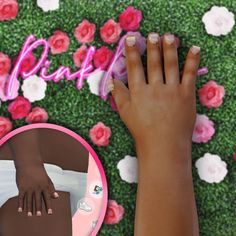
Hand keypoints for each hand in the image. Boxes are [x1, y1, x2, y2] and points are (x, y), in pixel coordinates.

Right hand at [16, 163, 58, 216]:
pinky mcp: (22, 187)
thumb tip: (56, 197)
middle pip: (38, 200)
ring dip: (29, 208)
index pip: (47, 197)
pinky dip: (20, 204)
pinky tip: (20, 210)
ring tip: (30, 215)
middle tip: (39, 215)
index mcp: (45, 185)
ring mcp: (29, 188)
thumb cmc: (39, 172)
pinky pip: (21, 197)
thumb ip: (51, 188)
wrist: (29, 164)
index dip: (49, 205)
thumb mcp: (47, 179)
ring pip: (29, 200)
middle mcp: (37, 187)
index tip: (50, 213)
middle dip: (38, 208)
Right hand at [110, 33, 199, 151]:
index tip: (131, 39)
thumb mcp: (125, 113)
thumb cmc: (142, 130)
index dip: (132, 52)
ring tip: (168, 36)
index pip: (134, 67)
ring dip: (169, 48)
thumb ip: (119, 95)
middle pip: (153, 62)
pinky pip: (190, 74)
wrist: (163, 144)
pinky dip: (192, 60)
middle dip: (152, 47)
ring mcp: (171, 90)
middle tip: (152, 35)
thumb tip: (111, 80)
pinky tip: (194, 49)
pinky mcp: (186, 94)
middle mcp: (155, 87)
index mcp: (139, 91)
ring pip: (170, 64)